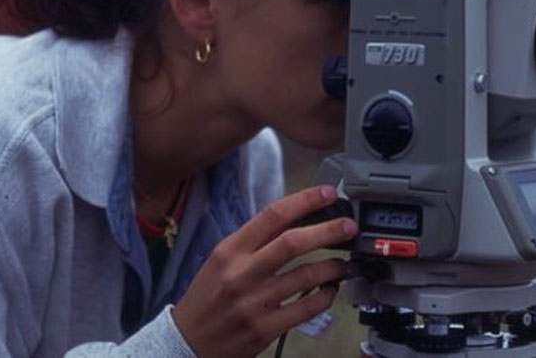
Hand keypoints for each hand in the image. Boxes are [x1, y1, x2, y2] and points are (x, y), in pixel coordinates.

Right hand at [172, 185, 355, 356]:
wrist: (187, 342)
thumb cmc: (206, 297)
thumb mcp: (221, 260)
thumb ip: (253, 243)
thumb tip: (293, 222)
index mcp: (230, 250)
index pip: (272, 216)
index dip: (304, 201)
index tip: (326, 194)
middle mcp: (242, 272)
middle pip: (293, 243)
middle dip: (328, 231)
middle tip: (348, 227)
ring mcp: (254, 302)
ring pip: (305, 276)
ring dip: (332, 267)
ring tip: (342, 264)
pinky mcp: (264, 329)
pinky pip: (305, 308)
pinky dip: (324, 297)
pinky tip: (328, 291)